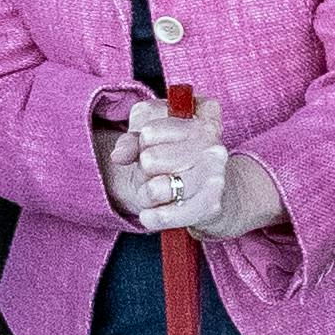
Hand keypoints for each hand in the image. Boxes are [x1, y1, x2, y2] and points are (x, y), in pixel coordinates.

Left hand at [108, 90, 245, 237]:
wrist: (215, 194)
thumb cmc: (178, 159)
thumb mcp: (153, 140)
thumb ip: (131, 141)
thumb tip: (119, 156)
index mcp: (202, 116)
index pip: (149, 131)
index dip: (143, 142)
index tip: (155, 146)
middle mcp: (212, 143)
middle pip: (149, 160)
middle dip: (145, 170)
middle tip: (161, 172)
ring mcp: (214, 174)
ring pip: (155, 188)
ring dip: (147, 194)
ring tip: (160, 192)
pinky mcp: (211, 204)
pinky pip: (166, 215)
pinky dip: (153, 218)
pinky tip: (151, 215)